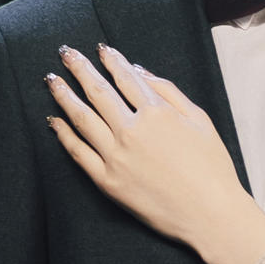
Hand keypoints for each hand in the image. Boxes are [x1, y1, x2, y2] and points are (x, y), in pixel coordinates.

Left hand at [46, 46, 264, 263]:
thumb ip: (169, 92)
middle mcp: (131, 131)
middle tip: (66, 53)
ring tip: (52, 81)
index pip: (126, 78)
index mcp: (157, 113)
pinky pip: (79, 153)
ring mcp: (116, 157)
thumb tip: (140, 71)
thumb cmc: (212, 168)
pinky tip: (54, 121)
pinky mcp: (107, 181)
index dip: (111, 60)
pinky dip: (64, 134)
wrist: (210, 214)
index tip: (100, 48)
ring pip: (82, 119)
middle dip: (80, 69)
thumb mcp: (200, 120)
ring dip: (64, 96)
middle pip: (98, 92)